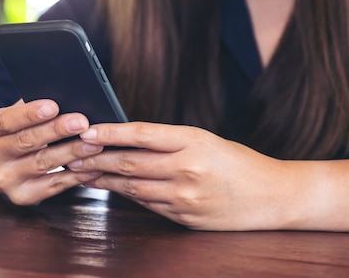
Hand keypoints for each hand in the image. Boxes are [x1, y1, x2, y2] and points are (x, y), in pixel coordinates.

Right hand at [0, 99, 103, 204]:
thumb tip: (68, 98)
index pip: (6, 120)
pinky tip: (92, 167)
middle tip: (82, 123)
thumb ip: (34, 108)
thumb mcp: (16, 115)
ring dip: (71, 153)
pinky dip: (75, 176)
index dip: (30, 114)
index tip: (53, 106)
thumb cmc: (17, 130)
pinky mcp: (21, 196)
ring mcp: (3, 179)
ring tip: (94, 144)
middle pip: (26, 141)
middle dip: (57, 131)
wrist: (1, 162)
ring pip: (42, 163)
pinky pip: (53, 185)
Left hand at [67, 122, 292, 230]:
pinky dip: (126, 195)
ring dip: (104, 180)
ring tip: (83, 172)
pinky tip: (111, 188)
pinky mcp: (185, 219)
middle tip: (73, 153)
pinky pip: (147, 205)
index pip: (142, 134)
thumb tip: (127, 140)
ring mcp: (186, 198)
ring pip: (132, 187)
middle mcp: (188, 169)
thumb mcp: (207, 140)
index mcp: (194, 142)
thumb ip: (169, 141)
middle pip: (130, 162)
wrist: (275, 196)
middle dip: (96, 158)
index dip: (110, 132)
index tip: (87, 130)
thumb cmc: (239, 162)